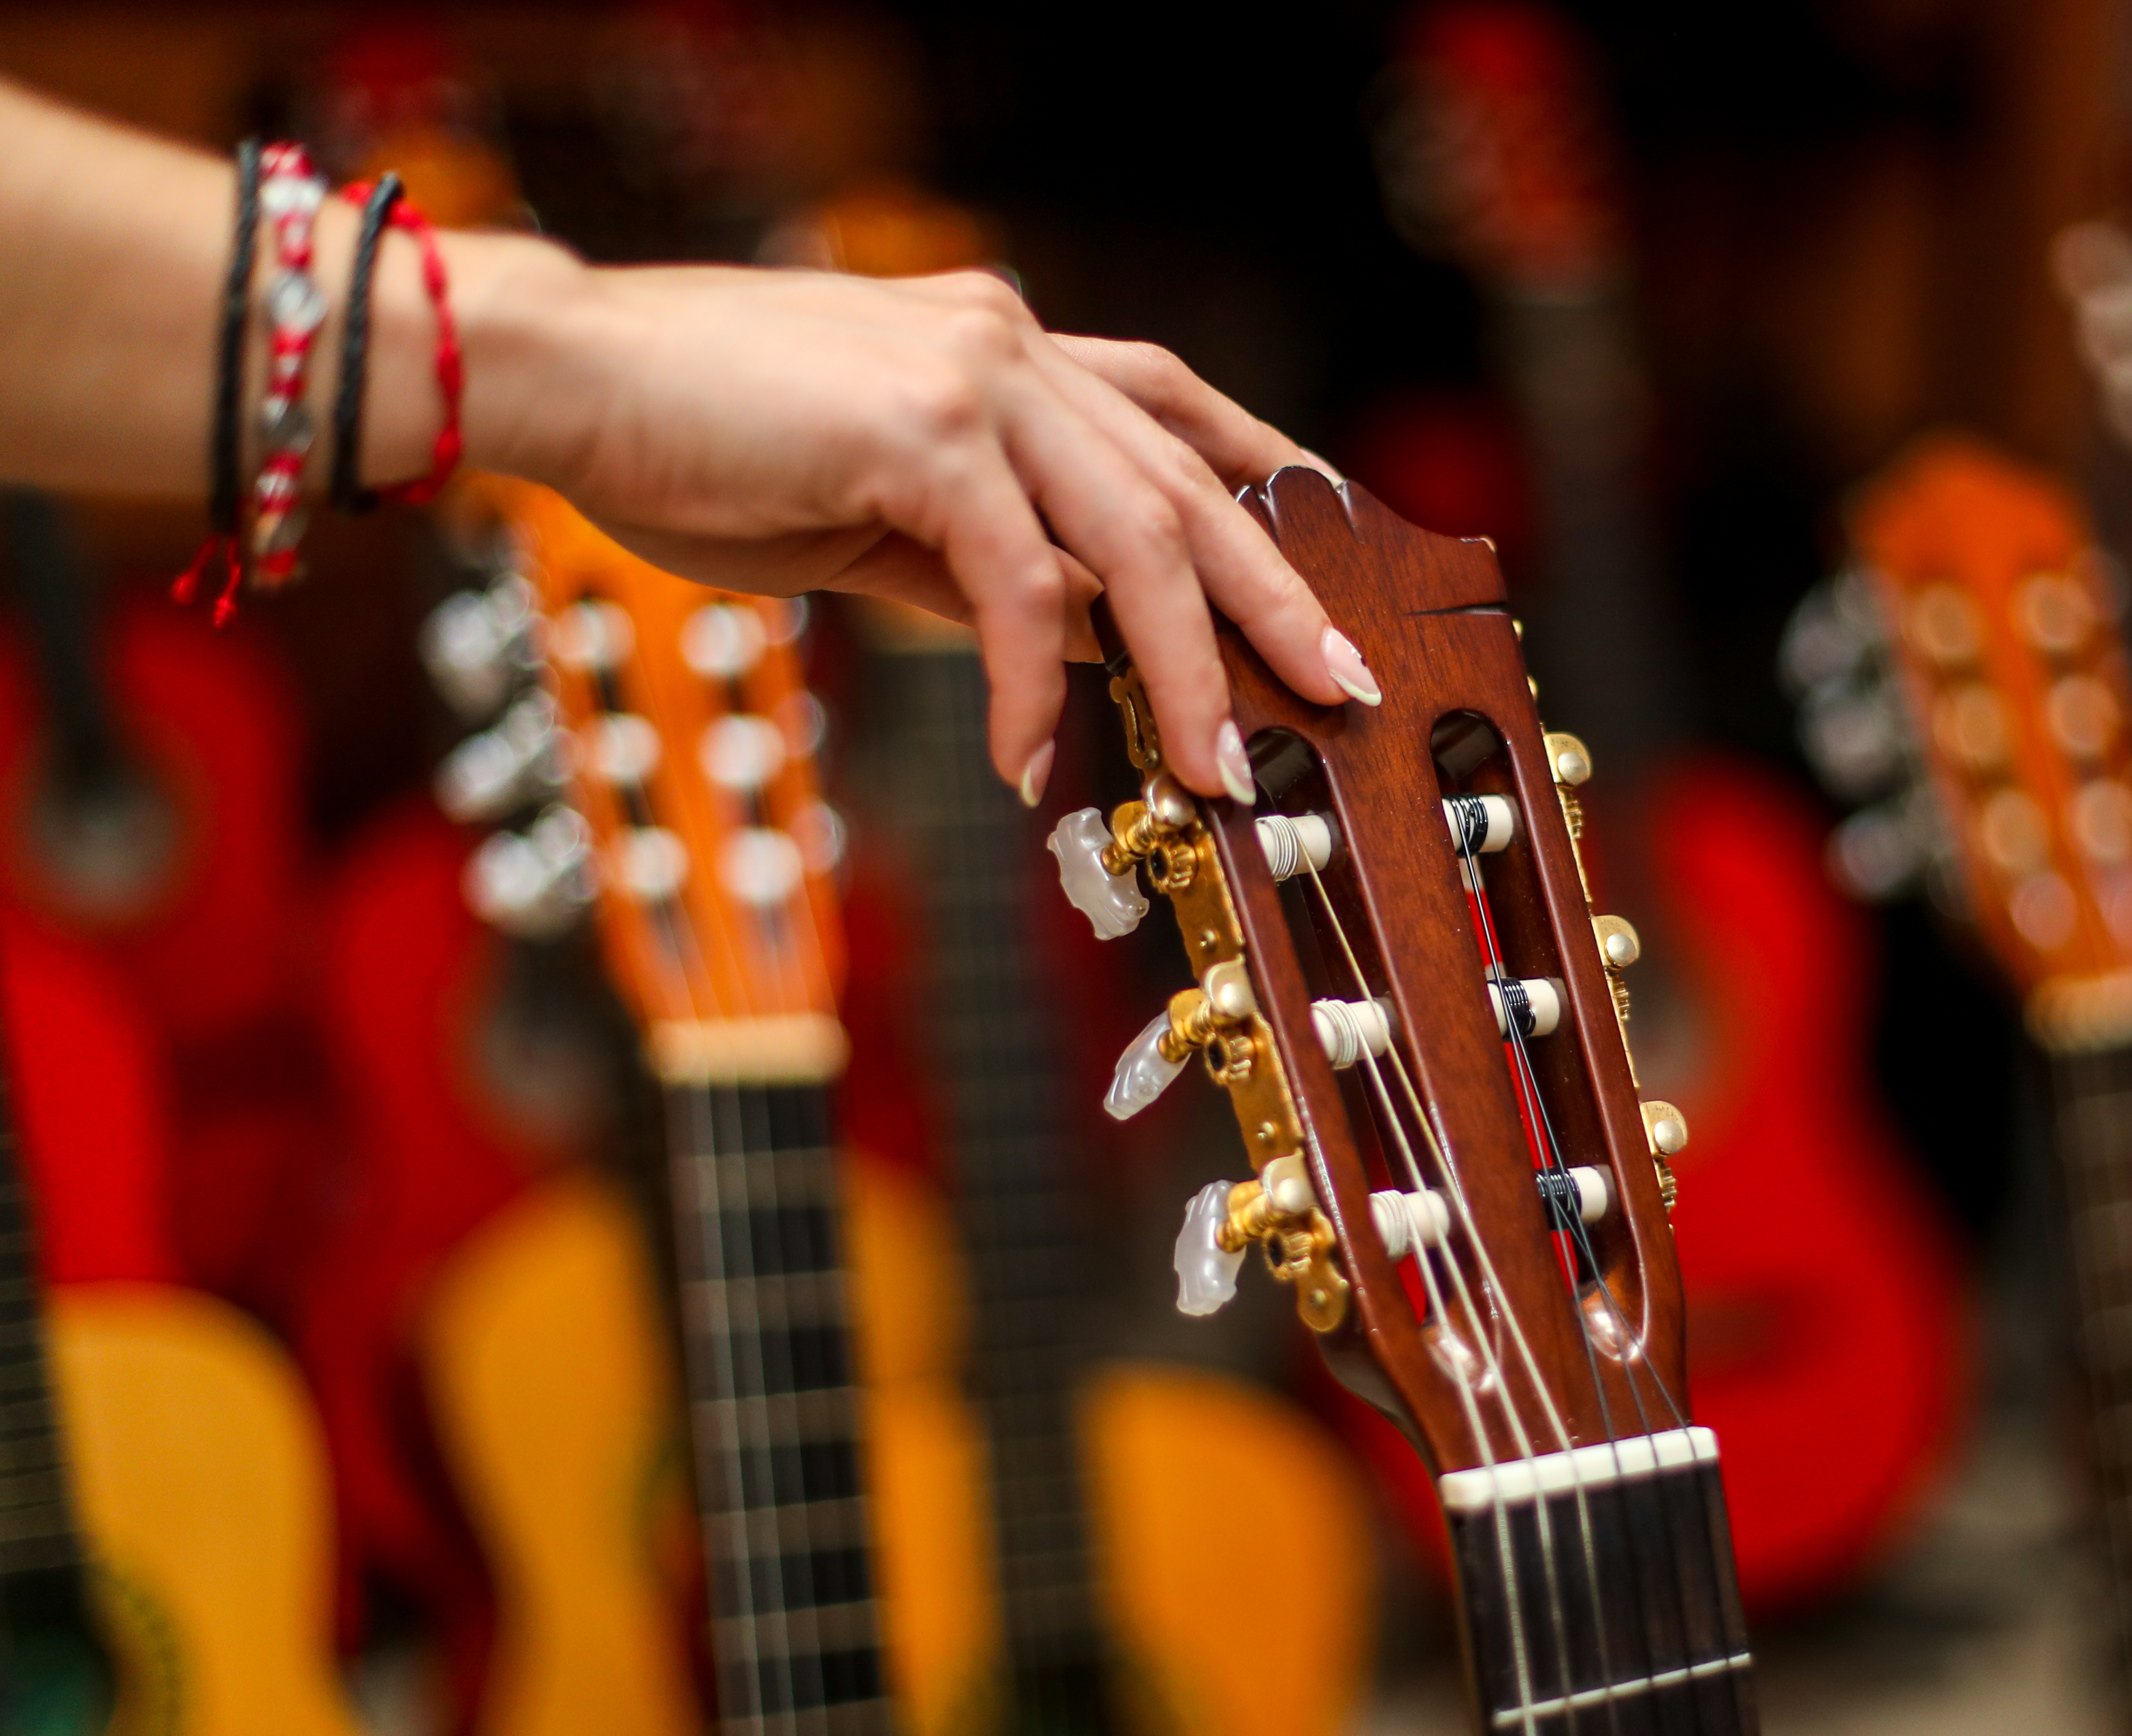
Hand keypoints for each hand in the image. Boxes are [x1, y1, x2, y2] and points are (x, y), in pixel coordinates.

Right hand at [471, 255, 1377, 801]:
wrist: (568, 381)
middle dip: (1274, 597)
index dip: (1267, 486)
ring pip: (1133, 537)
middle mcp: (1010, 342)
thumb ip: (990, 563)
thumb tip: (1087, 641)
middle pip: (1187, 483)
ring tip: (1209, 770)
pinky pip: (1016, 583)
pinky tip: (1019, 763)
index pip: (1177, 412)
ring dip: (1183, 669)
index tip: (1331, 567)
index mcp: (1007, 344)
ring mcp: (972, 376)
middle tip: (1334, 687)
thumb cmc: (703, 446)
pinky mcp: (919, 431)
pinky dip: (1027, 686)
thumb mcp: (880, 514)